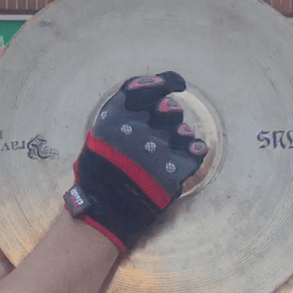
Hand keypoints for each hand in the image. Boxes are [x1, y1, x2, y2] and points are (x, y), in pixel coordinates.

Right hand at [65, 72, 207, 249]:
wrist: (103, 211)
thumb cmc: (97, 174)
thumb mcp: (98, 135)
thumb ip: (120, 114)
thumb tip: (147, 92)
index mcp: (116, 119)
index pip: (145, 87)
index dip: (163, 81)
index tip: (174, 84)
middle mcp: (139, 130)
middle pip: (168, 108)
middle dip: (170, 113)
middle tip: (167, 119)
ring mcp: (158, 150)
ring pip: (183, 130)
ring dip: (181, 133)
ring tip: (175, 141)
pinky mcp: (174, 171)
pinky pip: (195, 151)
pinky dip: (194, 149)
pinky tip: (190, 150)